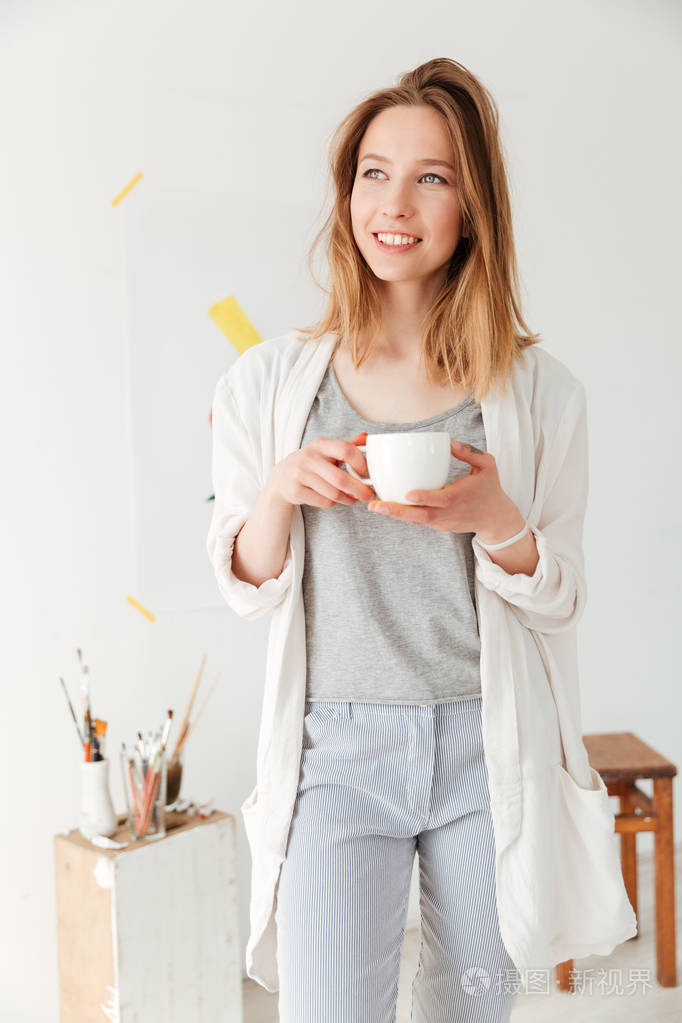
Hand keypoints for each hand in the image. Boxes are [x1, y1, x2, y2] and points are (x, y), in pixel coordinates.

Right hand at [270, 431, 375, 508]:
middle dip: (359, 490)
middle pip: (341, 479)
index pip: (345, 450)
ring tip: (353, 499)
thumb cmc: (311, 464)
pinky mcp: (296, 491)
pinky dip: (334, 503)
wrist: (281, 477)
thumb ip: (347, 446)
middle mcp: (309, 458)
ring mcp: (300, 475)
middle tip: (369, 495)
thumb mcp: (326, 451)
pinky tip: (335, 500)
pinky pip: (324, 502)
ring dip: (348, 499)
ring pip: (334, 493)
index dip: (361, 464)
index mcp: (320, 445)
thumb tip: (366, 437)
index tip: (368, 474)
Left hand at [367, 438, 517, 537]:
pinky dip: (403, 515)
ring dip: (395, 515)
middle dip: (397, 512)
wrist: (496, 519)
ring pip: (416, 521)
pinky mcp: (438, 526)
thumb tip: (448, 442)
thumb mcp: (487, 466)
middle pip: (420, 516)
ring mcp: (442, 522)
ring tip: (374, 507)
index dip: (425, 498)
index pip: (441, 500)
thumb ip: (469, 452)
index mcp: (460, 497)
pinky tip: (386, 506)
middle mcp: (449, 513)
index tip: (408, 493)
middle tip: (376, 506)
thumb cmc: (490, 489)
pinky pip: (418, 520)